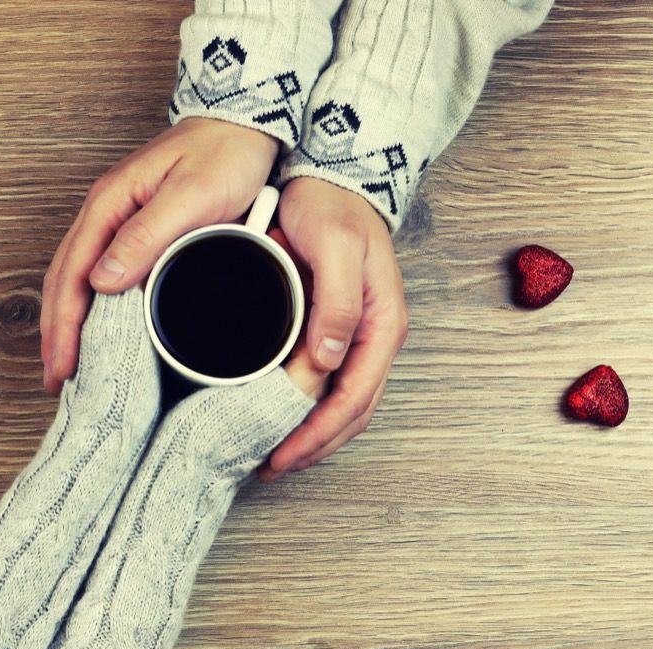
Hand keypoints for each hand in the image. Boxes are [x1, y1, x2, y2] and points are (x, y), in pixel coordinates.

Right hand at [40, 118, 279, 394]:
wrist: (247, 125)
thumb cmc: (225, 154)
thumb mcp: (191, 195)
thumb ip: (147, 235)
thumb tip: (100, 281)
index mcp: (109, 205)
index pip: (71, 274)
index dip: (63, 325)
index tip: (62, 366)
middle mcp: (105, 213)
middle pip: (64, 280)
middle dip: (56, 333)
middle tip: (56, 380)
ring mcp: (118, 221)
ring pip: (78, 280)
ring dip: (69, 323)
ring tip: (70, 366)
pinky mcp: (138, 230)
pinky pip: (102, 274)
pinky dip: (93, 309)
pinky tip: (101, 332)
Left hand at [259, 177, 408, 481]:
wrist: (331, 179)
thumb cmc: (334, 208)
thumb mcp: (336, 246)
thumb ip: (336, 302)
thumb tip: (329, 360)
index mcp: (381, 324)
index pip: (355, 399)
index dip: (319, 435)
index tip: (283, 456)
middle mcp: (375, 337)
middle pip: (353, 412)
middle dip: (315, 446)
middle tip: (271, 466)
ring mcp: (360, 335)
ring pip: (345, 404)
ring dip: (314, 434)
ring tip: (275, 453)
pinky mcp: (339, 329)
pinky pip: (332, 383)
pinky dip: (310, 409)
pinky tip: (281, 414)